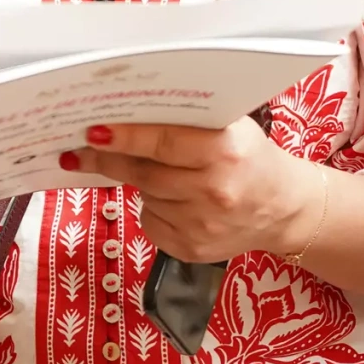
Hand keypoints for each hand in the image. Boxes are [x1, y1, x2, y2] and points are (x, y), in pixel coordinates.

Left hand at [64, 119, 312, 263]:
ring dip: (139, 182)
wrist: (283, 209)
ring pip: (145, 196)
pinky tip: (174, 200)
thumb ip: (188, 123)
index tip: (93, 132)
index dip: (125, 137)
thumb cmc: (250, 158)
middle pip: (144, 173)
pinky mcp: (191, 250)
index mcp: (225, 152)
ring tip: (159, 172)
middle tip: (80, 150)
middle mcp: (214, 191)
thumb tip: (127, 114)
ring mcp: (201, 225)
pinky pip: (150, 222)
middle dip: (108, 159)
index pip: (163, 142)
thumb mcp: (232, 129)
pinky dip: (152, 208)